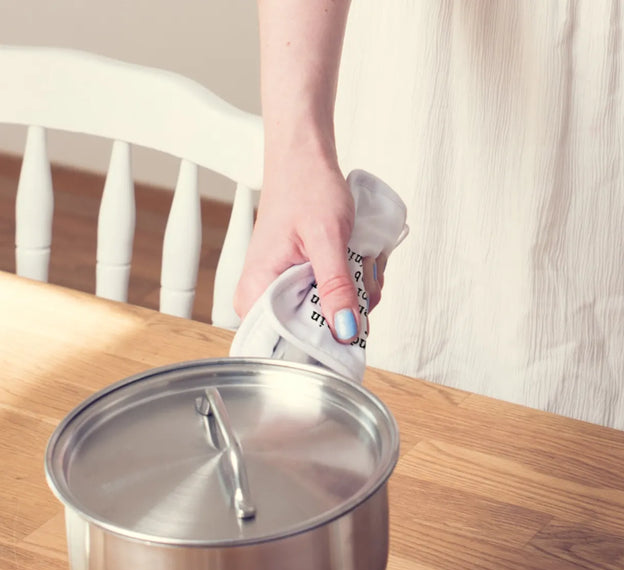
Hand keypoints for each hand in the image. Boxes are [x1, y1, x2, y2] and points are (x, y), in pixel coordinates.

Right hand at [234, 155, 363, 341]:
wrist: (305, 161)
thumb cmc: (306, 187)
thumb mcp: (327, 238)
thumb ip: (337, 287)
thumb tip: (346, 332)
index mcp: (256, 292)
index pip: (285, 346)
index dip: (323, 345)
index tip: (350, 325)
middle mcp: (264, 299)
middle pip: (316, 336)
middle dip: (349, 310)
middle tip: (358, 272)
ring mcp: (286, 293)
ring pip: (333, 320)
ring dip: (357, 294)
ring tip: (356, 258)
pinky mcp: (304, 286)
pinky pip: (337, 302)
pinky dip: (355, 286)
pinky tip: (356, 261)